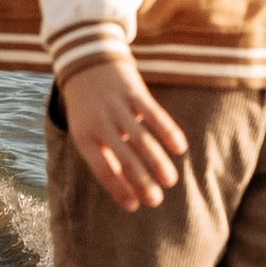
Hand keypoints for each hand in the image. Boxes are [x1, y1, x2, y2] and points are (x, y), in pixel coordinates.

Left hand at [61, 50, 187, 210]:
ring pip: (141, 139)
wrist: (86, 60)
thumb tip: (124, 186)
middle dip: (141, 181)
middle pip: (124, 157)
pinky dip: (168, 132)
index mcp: (84, 137)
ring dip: (157, 162)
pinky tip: (180, 148)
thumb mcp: (87, 130)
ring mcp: (117, 107)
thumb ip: (104, 155)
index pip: (102, 169)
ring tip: (171, 181)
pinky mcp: (134, 92)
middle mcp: (99, 123)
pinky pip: (154, 114)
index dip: (118, 188)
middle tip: (156, 201)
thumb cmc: (88, 105)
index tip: (134, 206)